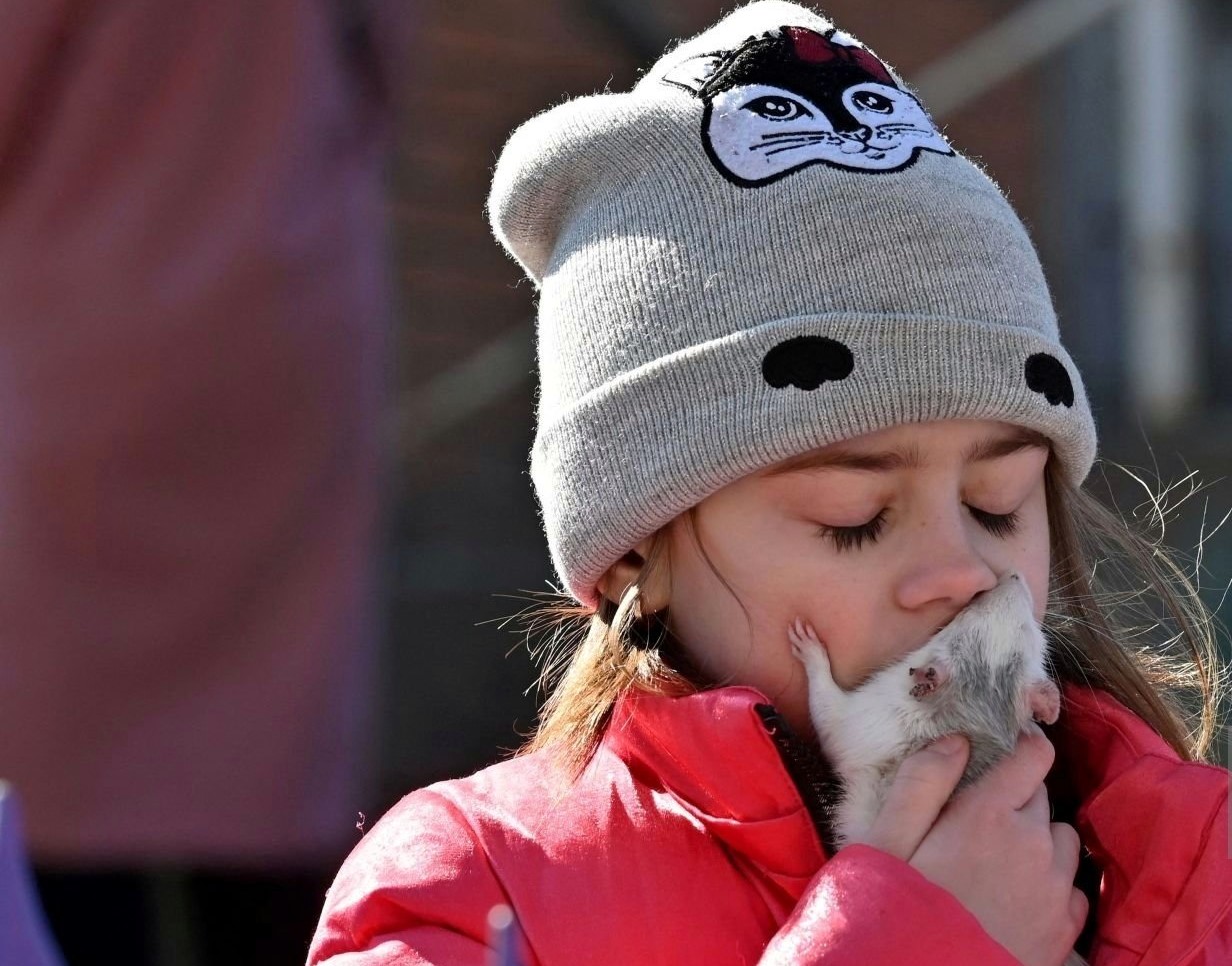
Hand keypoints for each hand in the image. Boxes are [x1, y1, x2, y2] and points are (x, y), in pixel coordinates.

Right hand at [855, 729, 1087, 965]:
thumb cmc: (895, 908)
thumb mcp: (886, 839)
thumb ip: (921, 782)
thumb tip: (957, 739)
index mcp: (987, 814)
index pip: (1032, 756)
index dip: (1022, 747)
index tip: (1006, 752)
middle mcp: (1032, 844)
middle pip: (1041, 797)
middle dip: (1015, 800)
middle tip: (976, 825)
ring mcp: (1054, 890)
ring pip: (1062, 840)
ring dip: (1039, 841)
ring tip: (999, 865)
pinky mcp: (1065, 930)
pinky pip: (1073, 888)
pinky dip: (1052, 885)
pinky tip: (1017, 900)